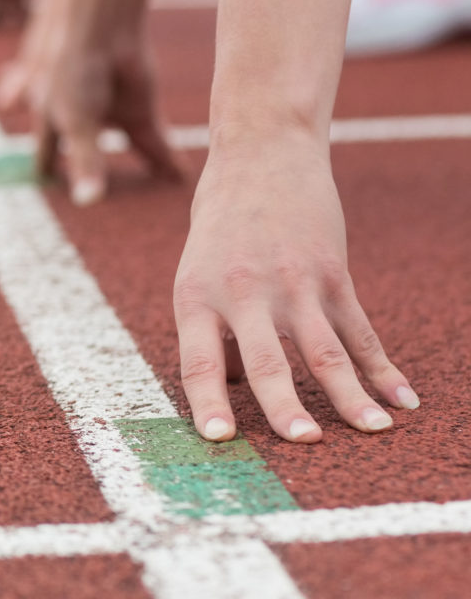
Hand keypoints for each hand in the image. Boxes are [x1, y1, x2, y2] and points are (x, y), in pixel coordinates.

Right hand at [0, 20, 182, 203]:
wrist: (101, 22)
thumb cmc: (71, 68)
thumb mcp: (74, 120)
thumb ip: (84, 161)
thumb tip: (88, 203)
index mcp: (50, 122)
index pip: (46, 155)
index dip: (48, 172)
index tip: (50, 188)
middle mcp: (80, 119)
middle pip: (86, 155)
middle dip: (90, 173)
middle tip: (100, 199)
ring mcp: (113, 113)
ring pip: (127, 147)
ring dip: (143, 166)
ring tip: (162, 188)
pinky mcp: (142, 109)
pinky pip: (157, 142)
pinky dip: (168, 161)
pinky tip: (181, 177)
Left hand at [173, 127, 418, 441]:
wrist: (260, 155)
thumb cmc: (220, 226)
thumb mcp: (196, 274)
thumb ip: (214, 332)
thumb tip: (236, 391)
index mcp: (196, 296)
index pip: (198, 360)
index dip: (208, 401)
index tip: (219, 438)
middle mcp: (242, 292)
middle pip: (266, 359)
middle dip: (285, 405)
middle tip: (303, 443)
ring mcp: (291, 282)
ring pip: (324, 349)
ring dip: (350, 395)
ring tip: (373, 431)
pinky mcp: (331, 273)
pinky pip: (358, 329)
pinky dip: (382, 368)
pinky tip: (402, 400)